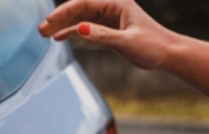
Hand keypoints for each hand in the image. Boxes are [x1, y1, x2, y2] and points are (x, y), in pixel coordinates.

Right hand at [38, 0, 172, 70]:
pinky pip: (86, 27)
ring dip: (63, 25)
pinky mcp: (108, 29)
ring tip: (44, 34)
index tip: (50, 21)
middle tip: (41, 29)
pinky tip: (59, 38)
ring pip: (80, 17)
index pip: (84, 2)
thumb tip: (80, 29)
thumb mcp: (126, 42)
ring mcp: (109, 17)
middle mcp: (111, 7)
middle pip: (79, 8)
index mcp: (117, 3)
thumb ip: (102, 35)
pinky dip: (72, 32)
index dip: (65, 11)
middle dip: (59, 18)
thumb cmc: (153, 45)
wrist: (167, 53)